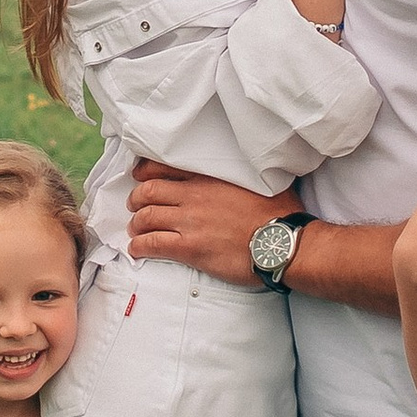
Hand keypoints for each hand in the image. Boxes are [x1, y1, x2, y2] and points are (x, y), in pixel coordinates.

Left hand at [125, 161, 284, 283]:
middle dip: (136, 198)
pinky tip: (137, 249)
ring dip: (136, 223)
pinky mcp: (189, 247)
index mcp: (209, 177)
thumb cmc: (278, 213)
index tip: (139, 176)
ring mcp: (190, 222)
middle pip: (149, 191)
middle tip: (134, 205)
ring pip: (146, 217)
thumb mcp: (260, 181)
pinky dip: (139, 246)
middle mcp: (194, 196)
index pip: (165, 167)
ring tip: (135, 229)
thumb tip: (245, 171)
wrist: (282, 243)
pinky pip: (153, 244)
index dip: (145, 172)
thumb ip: (240, 174)